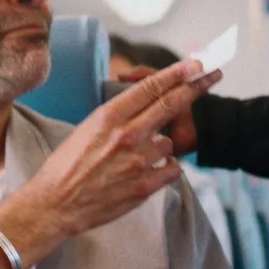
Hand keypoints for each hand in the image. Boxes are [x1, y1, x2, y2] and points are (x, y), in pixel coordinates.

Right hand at [0, 60, 222, 268]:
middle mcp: (126, 134)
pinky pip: (171, 169)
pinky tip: (149, 172)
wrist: (55, 205)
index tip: (195, 64)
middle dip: (195, 87)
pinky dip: (164, 169)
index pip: (150, 87)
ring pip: (168, 143)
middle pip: (170, 104)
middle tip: (213, 74)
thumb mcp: (85, 129)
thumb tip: (139, 107)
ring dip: (161, 147)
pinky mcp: (144, 186)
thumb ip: (115, 117)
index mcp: (108, 116)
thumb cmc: (64, 167)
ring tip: (135, 159)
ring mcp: (138, 161)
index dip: (176, 73)